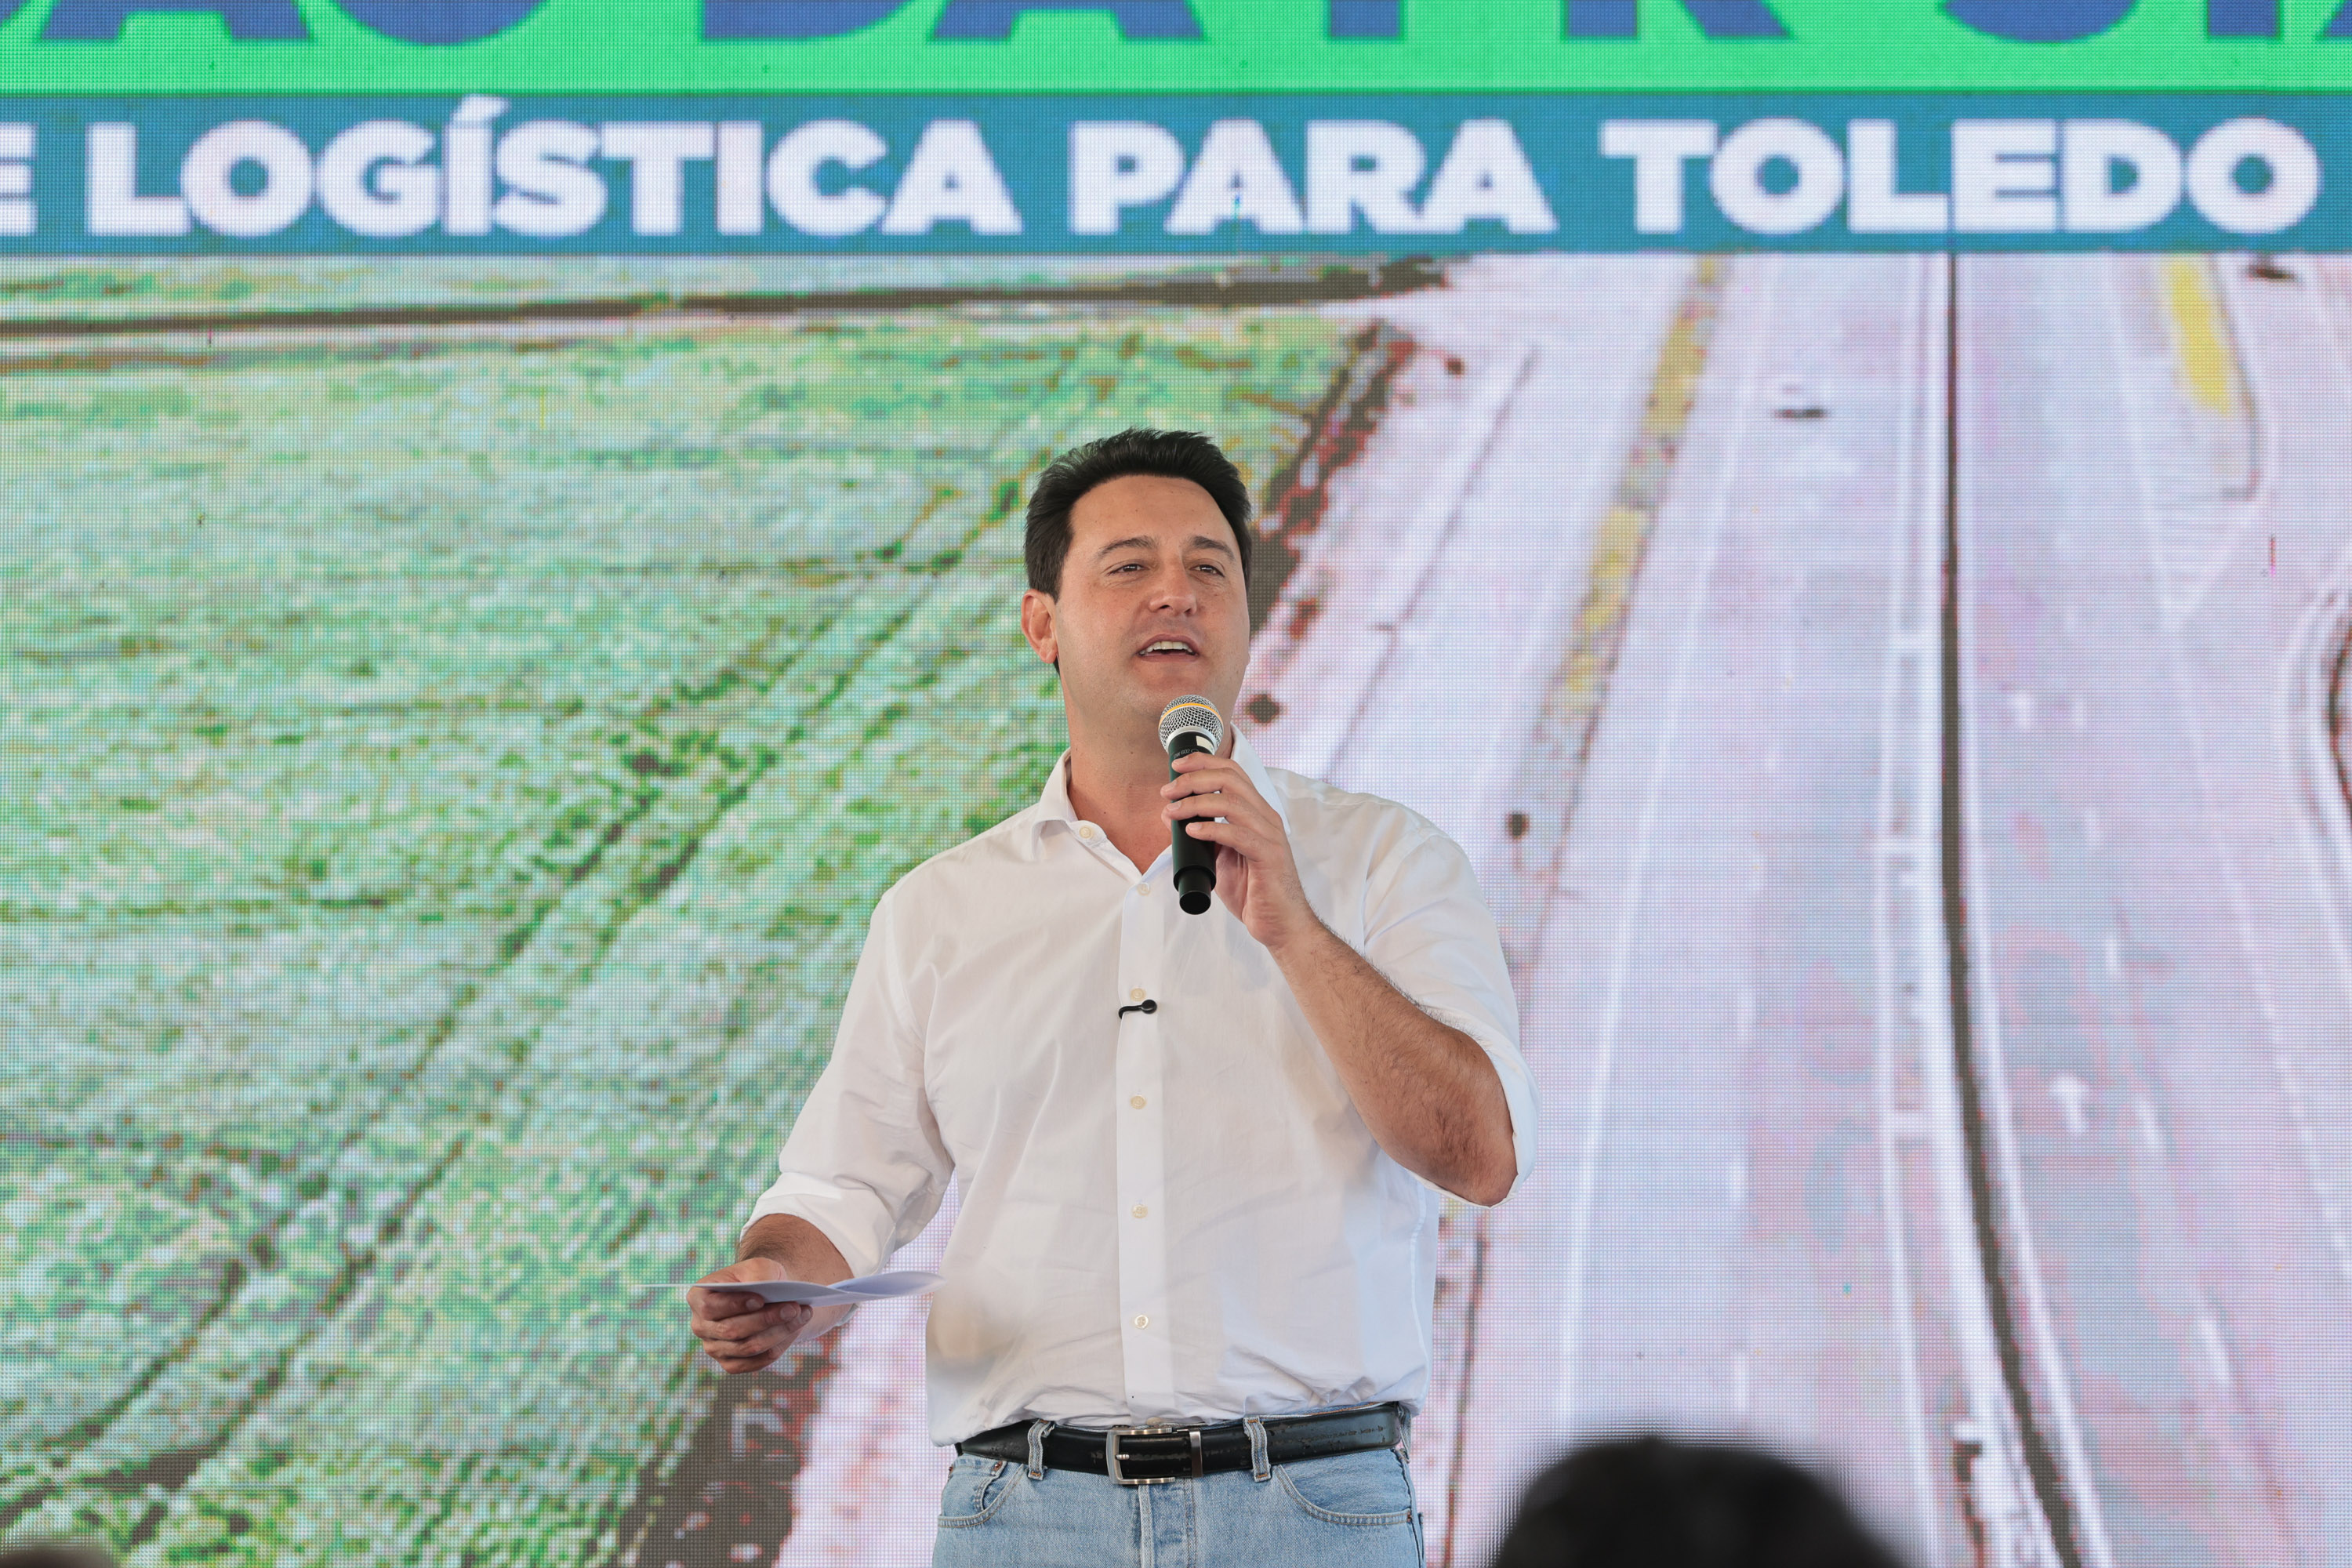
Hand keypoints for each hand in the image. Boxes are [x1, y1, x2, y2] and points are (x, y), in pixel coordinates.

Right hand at [688, 1257, 813, 1374]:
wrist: (765, 1295)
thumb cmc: (758, 1277)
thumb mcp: (758, 1266)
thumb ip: (758, 1273)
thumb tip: (764, 1289)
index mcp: (699, 1298)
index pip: (711, 1306)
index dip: (735, 1305)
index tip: (760, 1300)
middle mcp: (701, 1326)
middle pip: (732, 1330)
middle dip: (766, 1319)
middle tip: (793, 1307)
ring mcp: (715, 1348)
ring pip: (748, 1348)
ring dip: (779, 1332)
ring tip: (802, 1315)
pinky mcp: (731, 1364)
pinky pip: (756, 1362)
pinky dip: (778, 1346)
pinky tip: (793, 1330)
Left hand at [1162, 752, 1318, 952]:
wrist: (1279, 924)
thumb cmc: (1253, 891)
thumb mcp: (1220, 858)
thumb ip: (1202, 836)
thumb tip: (1171, 815)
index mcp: (1256, 813)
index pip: (1232, 772)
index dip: (1203, 762)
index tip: (1176, 765)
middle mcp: (1266, 818)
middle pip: (1230, 779)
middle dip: (1194, 779)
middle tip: (1168, 791)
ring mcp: (1270, 835)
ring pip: (1233, 803)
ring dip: (1196, 803)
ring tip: (1173, 812)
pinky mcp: (1269, 856)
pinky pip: (1239, 834)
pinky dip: (1212, 830)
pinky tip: (1192, 832)